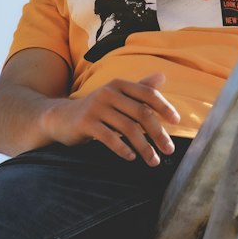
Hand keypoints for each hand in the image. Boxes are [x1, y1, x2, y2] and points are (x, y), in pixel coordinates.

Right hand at [42, 72, 180, 165]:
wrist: (60, 117)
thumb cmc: (95, 108)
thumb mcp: (116, 96)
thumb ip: (139, 88)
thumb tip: (163, 77)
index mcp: (119, 85)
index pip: (147, 93)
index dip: (164, 107)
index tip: (176, 122)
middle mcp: (108, 92)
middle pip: (141, 113)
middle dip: (158, 133)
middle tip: (169, 150)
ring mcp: (96, 107)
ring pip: (128, 128)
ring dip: (144, 147)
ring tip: (153, 160)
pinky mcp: (85, 123)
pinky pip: (109, 137)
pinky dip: (122, 149)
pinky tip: (131, 158)